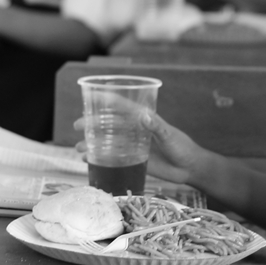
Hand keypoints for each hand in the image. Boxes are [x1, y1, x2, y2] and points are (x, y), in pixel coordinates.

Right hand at [74, 112, 205, 185]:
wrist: (189, 168)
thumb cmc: (182, 147)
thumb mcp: (170, 136)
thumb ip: (158, 127)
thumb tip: (144, 117)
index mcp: (143, 119)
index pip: (122, 106)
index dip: (107, 100)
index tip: (92, 96)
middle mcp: (134, 130)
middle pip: (109, 124)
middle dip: (92, 123)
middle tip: (76, 126)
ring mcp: (132, 145)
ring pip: (107, 141)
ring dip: (92, 143)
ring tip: (78, 148)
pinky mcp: (132, 159)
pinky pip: (112, 157)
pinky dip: (99, 158)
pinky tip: (88, 160)